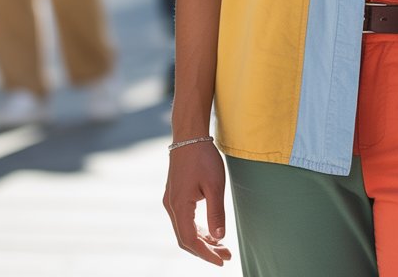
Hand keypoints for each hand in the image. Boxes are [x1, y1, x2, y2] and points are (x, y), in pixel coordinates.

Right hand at [163, 142, 232, 265]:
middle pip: (185, 238)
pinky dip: (197, 229)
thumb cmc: (203, 158)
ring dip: (202, 240)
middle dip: (206, 250)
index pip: (190, 240)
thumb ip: (216, 212)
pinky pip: (184, 219)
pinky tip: (210, 231)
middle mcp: (171, 206)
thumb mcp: (215, 185)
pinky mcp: (175, 194)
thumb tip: (219, 237)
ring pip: (184, 229)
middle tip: (226, 256)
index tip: (222, 261)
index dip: (206, 254)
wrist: (189, 135)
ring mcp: (171, 200)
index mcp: (179, 206)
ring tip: (221, 246)